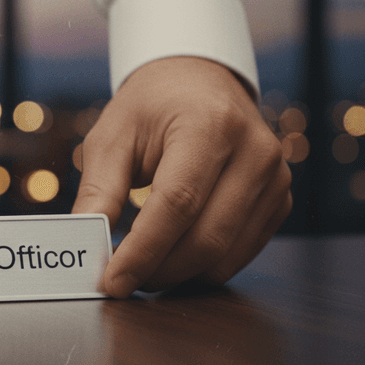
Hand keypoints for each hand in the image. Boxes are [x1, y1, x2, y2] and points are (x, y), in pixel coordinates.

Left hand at [72, 57, 291, 296]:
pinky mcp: (279, 200)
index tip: (111, 282)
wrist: (197, 82)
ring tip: (140, 269)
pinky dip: (201, 267)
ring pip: (225, 255)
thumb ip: (98, 191)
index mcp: (210, 125)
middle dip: (157, 270)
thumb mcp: (112, 137)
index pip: (177, 203)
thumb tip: (86, 243)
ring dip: (178, 275)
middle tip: (119, 280)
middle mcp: (254, 151)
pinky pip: (240, 253)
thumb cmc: (149, 109)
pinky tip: (170, 258)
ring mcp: (275, 178)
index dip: (143, 250)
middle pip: (206, 237)